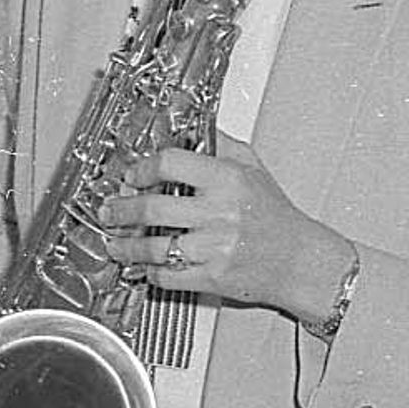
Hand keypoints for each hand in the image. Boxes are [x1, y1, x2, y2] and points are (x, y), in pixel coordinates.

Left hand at [98, 138, 346, 322]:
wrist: (298, 261)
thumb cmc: (275, 217)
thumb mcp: (253, 168)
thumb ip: (221, 145)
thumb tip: (191, 129)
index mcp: (227, 179)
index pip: (170, 164)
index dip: (142, 169)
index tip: (132, 176)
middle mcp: (219, 213)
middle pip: (151, 208)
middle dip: (120, 210)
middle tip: (110, 210)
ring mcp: (213, 248)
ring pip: (153, 247)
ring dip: (125, 246)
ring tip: (116, 243)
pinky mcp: (211, 278)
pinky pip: (166, 276)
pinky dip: (149, 272)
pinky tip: (144, 265)